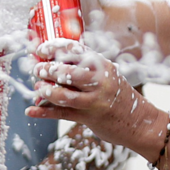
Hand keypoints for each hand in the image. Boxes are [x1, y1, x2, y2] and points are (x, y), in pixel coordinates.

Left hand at [26, 40, 159, 151]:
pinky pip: (63, 113)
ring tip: (37, 88)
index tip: (40, 50)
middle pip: (67, 72)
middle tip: (36, 70)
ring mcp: (94, 100)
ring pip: (64, 94)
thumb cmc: (118, 95)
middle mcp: (98, 80)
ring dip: (46, 91)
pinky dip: (44, 112)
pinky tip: (30, 110)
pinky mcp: (90, 117)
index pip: (74, 50)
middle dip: (47, 70)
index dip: (53, 48)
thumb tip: (52, 64)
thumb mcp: (106, 75)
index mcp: (101, 65)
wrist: (139, 121)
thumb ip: (84, 69)